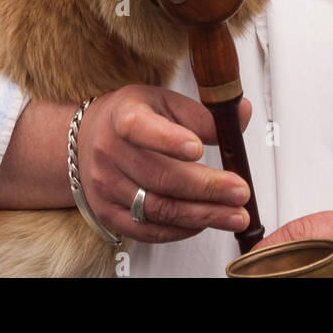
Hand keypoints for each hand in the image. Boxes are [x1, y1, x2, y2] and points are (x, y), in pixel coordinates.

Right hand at [76, 85, 252, 242]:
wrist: (90, 139)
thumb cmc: (133, 117)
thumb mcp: (164, 102)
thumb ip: (202, 113)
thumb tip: (242, 115)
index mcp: (122, 116)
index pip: (139, 127)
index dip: (168, 139)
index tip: (198, 148)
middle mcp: (109, 152)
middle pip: (159, 176)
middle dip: (206, 188)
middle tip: (240, 191)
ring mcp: (107, 186)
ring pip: (157, 208)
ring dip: (202, 215)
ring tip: (234, 214)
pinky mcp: (109, 214)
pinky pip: (148, 230)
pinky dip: (181, 230)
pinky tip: (205, 222)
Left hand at [257, 210, 332, 277]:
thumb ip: (330, 238)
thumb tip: (283, 249)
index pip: (308, 231)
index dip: (275, 247)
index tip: (254, 260)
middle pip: (317, 260)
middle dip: (287, 270)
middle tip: (262, 274)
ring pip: (331, 275)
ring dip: (307, 277)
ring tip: (280, 278)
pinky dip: (330, 283)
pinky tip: (317, 281)